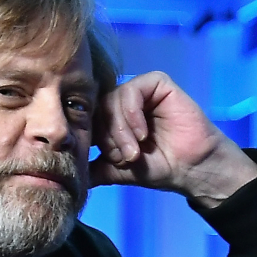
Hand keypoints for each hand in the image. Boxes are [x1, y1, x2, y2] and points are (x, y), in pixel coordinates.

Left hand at [90, 71, 256, 207]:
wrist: (192, 168)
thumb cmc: (160, 167)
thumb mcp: (118, 170)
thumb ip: (94, 168)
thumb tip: (65, 173)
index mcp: (112, 116)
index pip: (88, 118)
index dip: (93, 139)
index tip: (109, 161)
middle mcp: (123, 100)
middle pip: (98, 108)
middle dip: (108, 137)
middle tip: (125, 158)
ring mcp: (140, 90)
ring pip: (112, 100)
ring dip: (120, 130)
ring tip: (135, 152)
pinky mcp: (157, 82)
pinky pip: (132, 90)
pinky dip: (132, 114)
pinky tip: (143, 134)